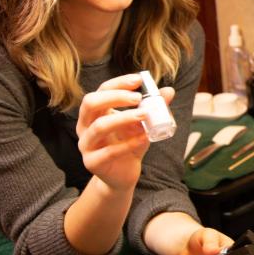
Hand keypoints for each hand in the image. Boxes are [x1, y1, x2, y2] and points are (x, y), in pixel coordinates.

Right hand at [76, 74, 174, 191]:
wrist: (123, 175)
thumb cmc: (129, 144)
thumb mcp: (143, 124)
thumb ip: (153, 108)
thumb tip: (169, 90)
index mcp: (93, 113)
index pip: (101, 91)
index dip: (118, 84)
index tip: (138, 80)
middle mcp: (84, 126)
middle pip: (91, 103)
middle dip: (115, 97)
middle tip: (138, 98)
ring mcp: (86, 145)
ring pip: (99, 127)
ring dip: (123, 118)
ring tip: (145, 114)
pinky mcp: (92, 162)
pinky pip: (110, 151)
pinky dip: (129, 143)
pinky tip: (145, 138)